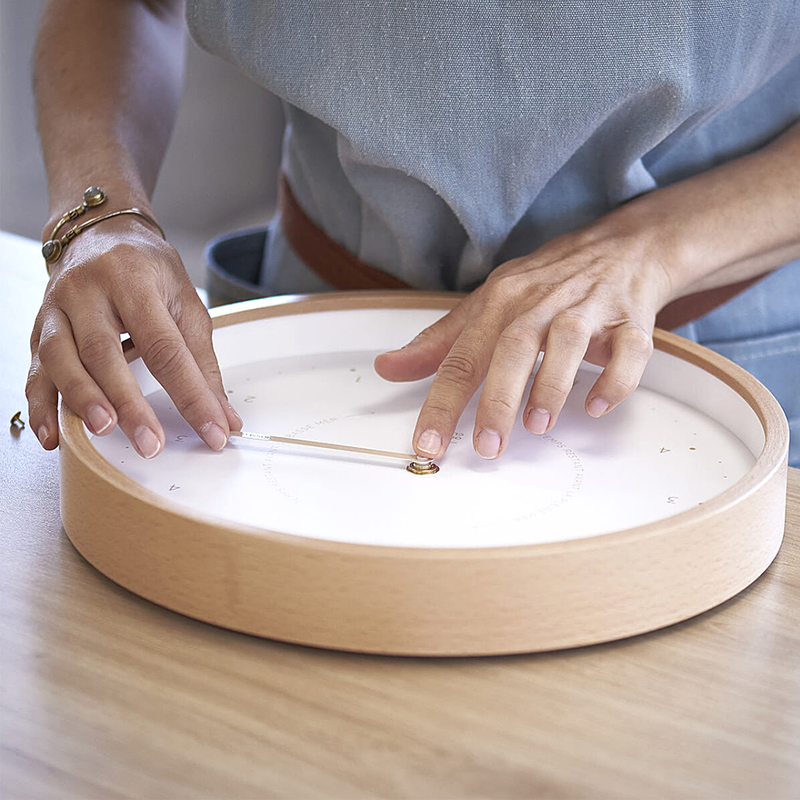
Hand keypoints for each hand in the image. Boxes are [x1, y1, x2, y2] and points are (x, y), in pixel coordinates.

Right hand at [27, 221, 241, 457]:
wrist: (99, 233)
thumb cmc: (147, 271)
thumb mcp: (185, 304)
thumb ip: (203, 363)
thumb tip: (224, 417)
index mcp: (134, 280)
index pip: (166, 346)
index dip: (191, 393)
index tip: (213, 430)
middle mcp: (88, 291)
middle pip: (104, 352)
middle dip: (128, 402)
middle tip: (150, 442)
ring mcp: (56, 309)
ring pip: (61, 358)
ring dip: (82, 400)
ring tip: (103, 431)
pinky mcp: (37, 328)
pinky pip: (34, 371)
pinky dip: (41, 406)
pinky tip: (53, 436)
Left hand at [375, 218, 671, 460]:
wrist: (620, 249)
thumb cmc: (544, 285)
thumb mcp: (484, 306)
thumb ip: (438, 343)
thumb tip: (388, 368)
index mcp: (499, 303)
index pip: (462, 356)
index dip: (442, 402)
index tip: (428, 442)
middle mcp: (540, 304)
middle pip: (513, 347)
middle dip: (497, 399)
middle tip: (487, 446)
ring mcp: (588, 309)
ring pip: (569, 342)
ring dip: (552, 385)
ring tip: (536, 425)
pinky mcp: (630, 321)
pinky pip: (629, 350)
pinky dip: (615, 379)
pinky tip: (596, 405)